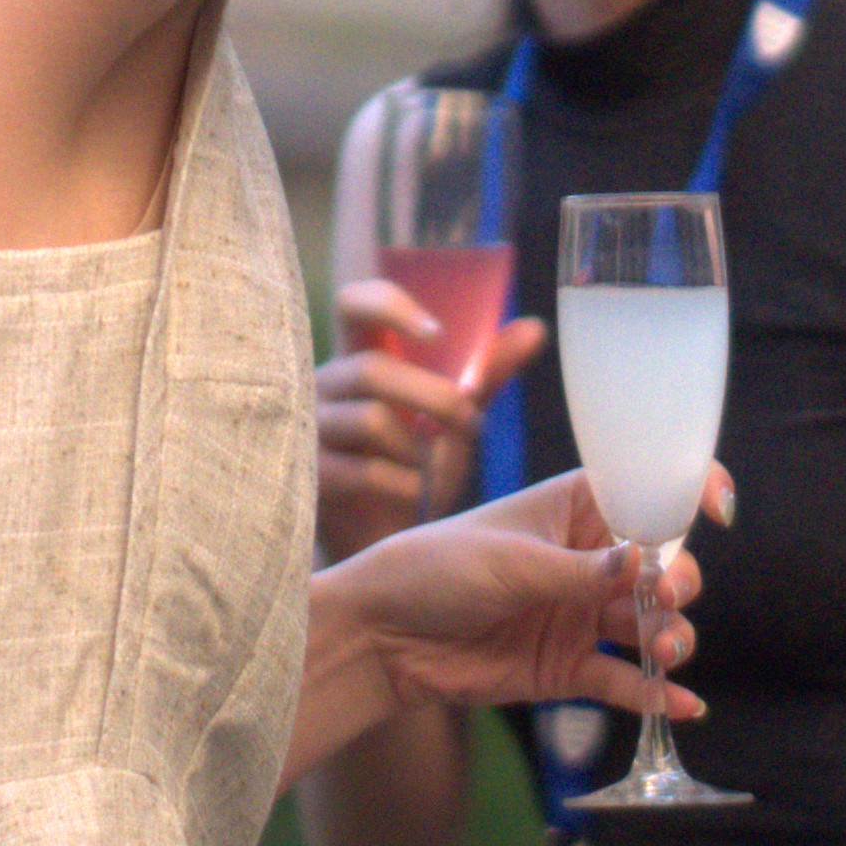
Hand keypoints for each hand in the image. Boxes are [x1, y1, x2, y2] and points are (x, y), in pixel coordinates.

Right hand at [314, 281, 550, 559]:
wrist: (382, 542)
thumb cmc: (413, 467)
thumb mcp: (451, 418)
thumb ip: (485, 374)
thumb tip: (535, 328)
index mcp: (358, 358)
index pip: (354, 303)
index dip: (389, 305)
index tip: (436, 332)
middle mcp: (326, 385)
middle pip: (372, 369)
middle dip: (435, 397)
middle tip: (471, 423)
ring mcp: (310, 429)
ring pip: (372, 420)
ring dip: (421, 451)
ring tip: (440, 473)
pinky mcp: (310, 475)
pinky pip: (366, 472)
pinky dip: (408, 487)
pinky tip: (419, 498)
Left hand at [325, 468, 721, 721]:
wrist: (383, 636)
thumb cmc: (437, 569)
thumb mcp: (510, 562)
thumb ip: (578, 571)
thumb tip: (645, 564)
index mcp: (574, 510)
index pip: (644, 492)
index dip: (686, 493)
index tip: (717, 509)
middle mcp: (588, 562)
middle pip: (661, 568)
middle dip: (680, 581)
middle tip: (668, 597)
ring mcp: (580, 616)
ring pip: (650, 626)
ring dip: (672, 637)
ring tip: (668, 648)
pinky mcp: (567, 668)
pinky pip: (623, 681)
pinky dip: (654, 694)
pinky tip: (682, 705)